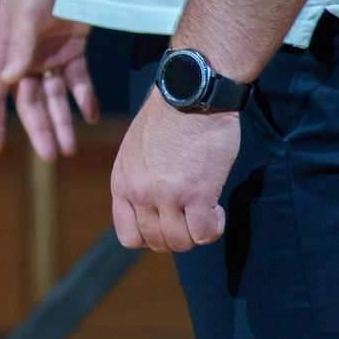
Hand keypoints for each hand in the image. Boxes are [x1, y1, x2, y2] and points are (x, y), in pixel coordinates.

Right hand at [0, 0, 97, 158]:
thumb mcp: (28, 12)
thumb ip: (19, 47)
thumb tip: (8, 82)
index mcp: (5, 44)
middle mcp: (24, 51)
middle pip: (28, 98)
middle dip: (39, 127)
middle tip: (51, 155)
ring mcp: (48, 49)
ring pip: (53, 93)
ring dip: (62, 118)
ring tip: (71, 146)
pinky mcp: (72, 44)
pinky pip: (77, 78)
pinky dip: (83, 96)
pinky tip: (91, 114)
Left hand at [110, 98, 238, 250]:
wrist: (189, 95)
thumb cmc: (167, 119)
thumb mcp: (135, 152)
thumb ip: (138, 181)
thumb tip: (151, 209)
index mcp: (122, 182)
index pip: (128, 236)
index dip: (151, 236)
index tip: (167, 222)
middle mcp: (139, 193)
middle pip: (157, 242)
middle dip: (178, 235)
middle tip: (191, 216)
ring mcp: (167, 195)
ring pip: (180, 243)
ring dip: (197, 233)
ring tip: (205, 211)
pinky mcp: (196, 193)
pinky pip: (204, 233)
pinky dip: (214, 227)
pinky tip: (216, 208)